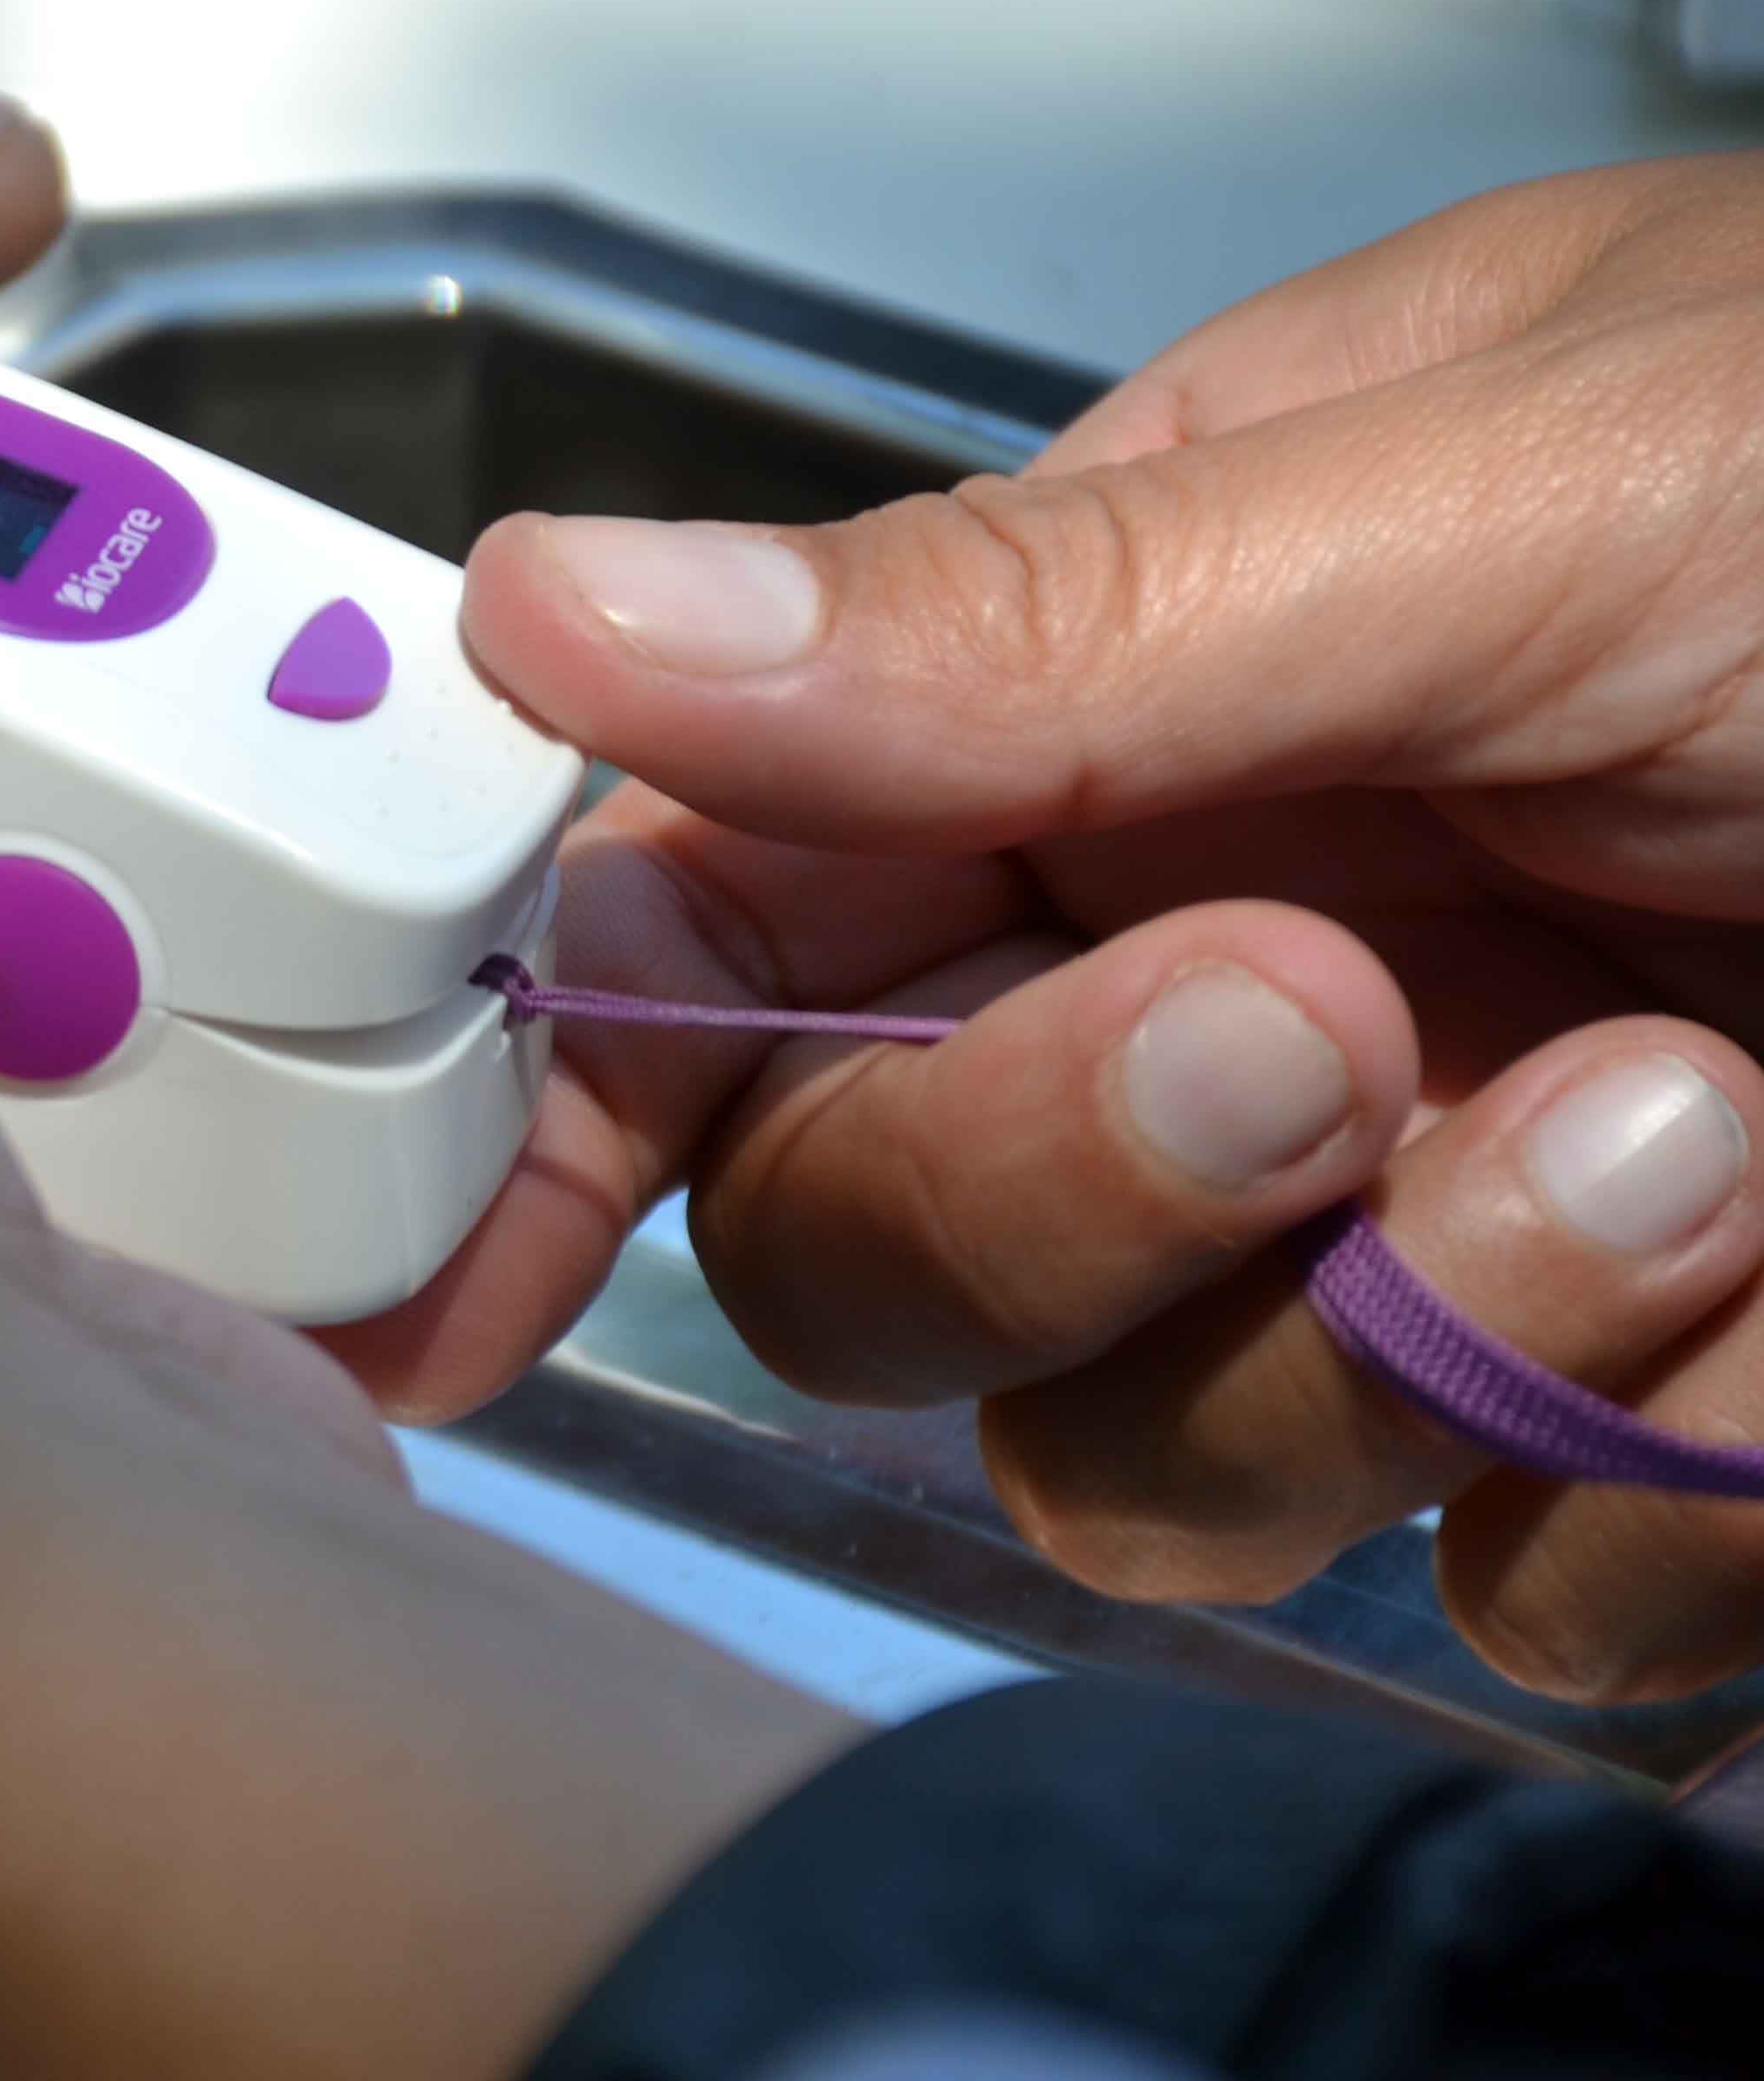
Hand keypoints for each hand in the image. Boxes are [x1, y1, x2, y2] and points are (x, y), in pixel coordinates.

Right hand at [357, 153, 1763, 1702]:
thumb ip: (1028, 615)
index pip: (704, 938)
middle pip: (867, 1264)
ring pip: (1154, 1477)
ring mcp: (1421, 1240)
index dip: (540, 1105)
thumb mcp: (1531, 489)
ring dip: (1408, 1337)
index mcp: (1127, 720)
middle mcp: (1227, 988)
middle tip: (1296, 1028)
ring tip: (1699, 1122)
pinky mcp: (1647, 1443)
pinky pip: (1508, 1591)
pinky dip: (1665, 1467)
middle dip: (1040, 1191)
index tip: (442, 1270)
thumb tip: (554, 607)